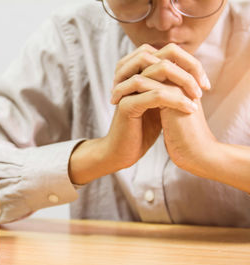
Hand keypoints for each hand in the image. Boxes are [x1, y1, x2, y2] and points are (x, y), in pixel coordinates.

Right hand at [69, 43, 210, 184]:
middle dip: (187, 67)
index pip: (163, 51)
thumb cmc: (143, 128)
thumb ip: (168, 84)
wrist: (123, 151)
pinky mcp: (126, 105)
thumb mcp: (160, 102)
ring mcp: (125, 89)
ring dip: (183, 81)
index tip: (203, 82)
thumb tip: (191, 70)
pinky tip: (190, 109)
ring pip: (157, 70)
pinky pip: (155, 95)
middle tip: (202, 87)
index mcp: (135, 71)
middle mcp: (127, 76)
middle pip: (159, 54)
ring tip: (197, 98)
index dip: (188, 61)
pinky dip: (176, 100)